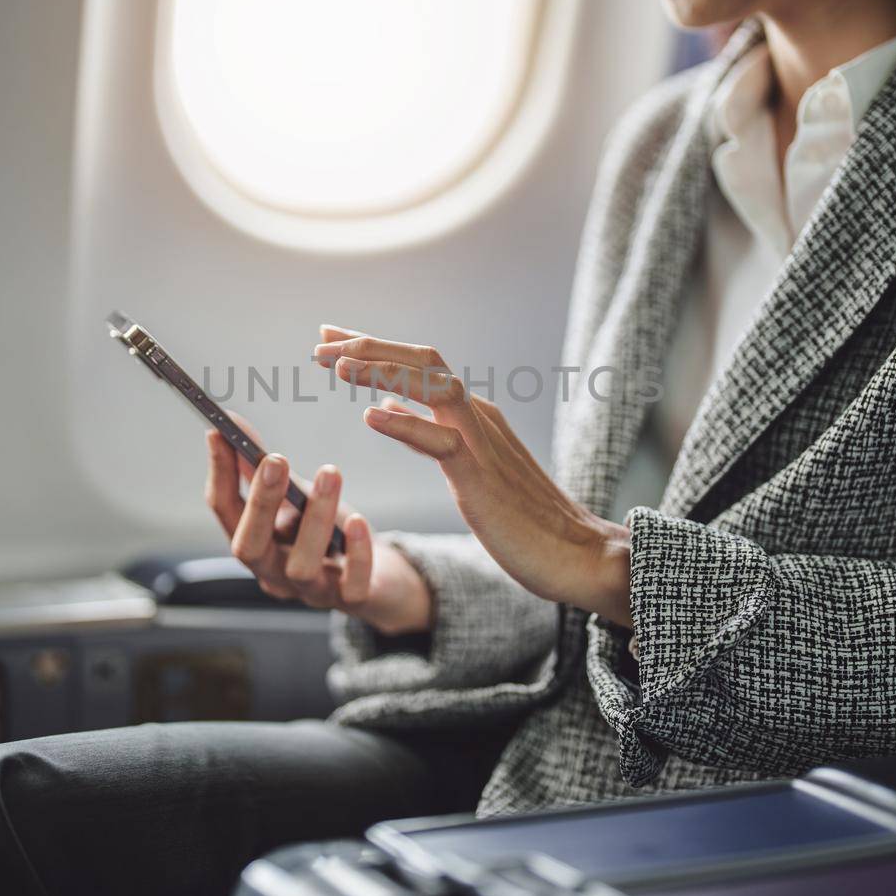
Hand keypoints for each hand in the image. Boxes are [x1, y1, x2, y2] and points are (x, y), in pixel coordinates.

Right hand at [203, 411, 432, 634]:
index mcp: (256, 543)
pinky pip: (352, 585)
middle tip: (275, 460)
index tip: (219, 432)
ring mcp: (312, 591)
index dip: (220, 473)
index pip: (225, 512)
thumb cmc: (328, 535)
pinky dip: (356, 553)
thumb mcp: (294, 498)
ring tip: (330, 473)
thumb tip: (232, 423)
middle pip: (250, 547)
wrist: (380, 581)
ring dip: (316, 517)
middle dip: (261, 503)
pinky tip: (359, 521)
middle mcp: (275, 573)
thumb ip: (262, 467)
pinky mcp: (354, 600)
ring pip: (302, 565)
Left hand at [313, 327, 633, 626]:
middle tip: (320, 346)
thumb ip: (428, 432)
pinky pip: (442, 442)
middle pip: (422, 361)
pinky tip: (370, 416)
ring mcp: (483, 443)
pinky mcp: (482, 478)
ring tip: (336, 367)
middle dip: (369, 347)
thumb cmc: (522, 517)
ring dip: (383, 371)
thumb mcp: (467, 465)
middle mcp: (477, 416)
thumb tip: (387, 405)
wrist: (575, 554)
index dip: (371, 349)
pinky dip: (406, 425)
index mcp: (471, 414)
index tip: (328, 340)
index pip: (417, 365)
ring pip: (433, 386)